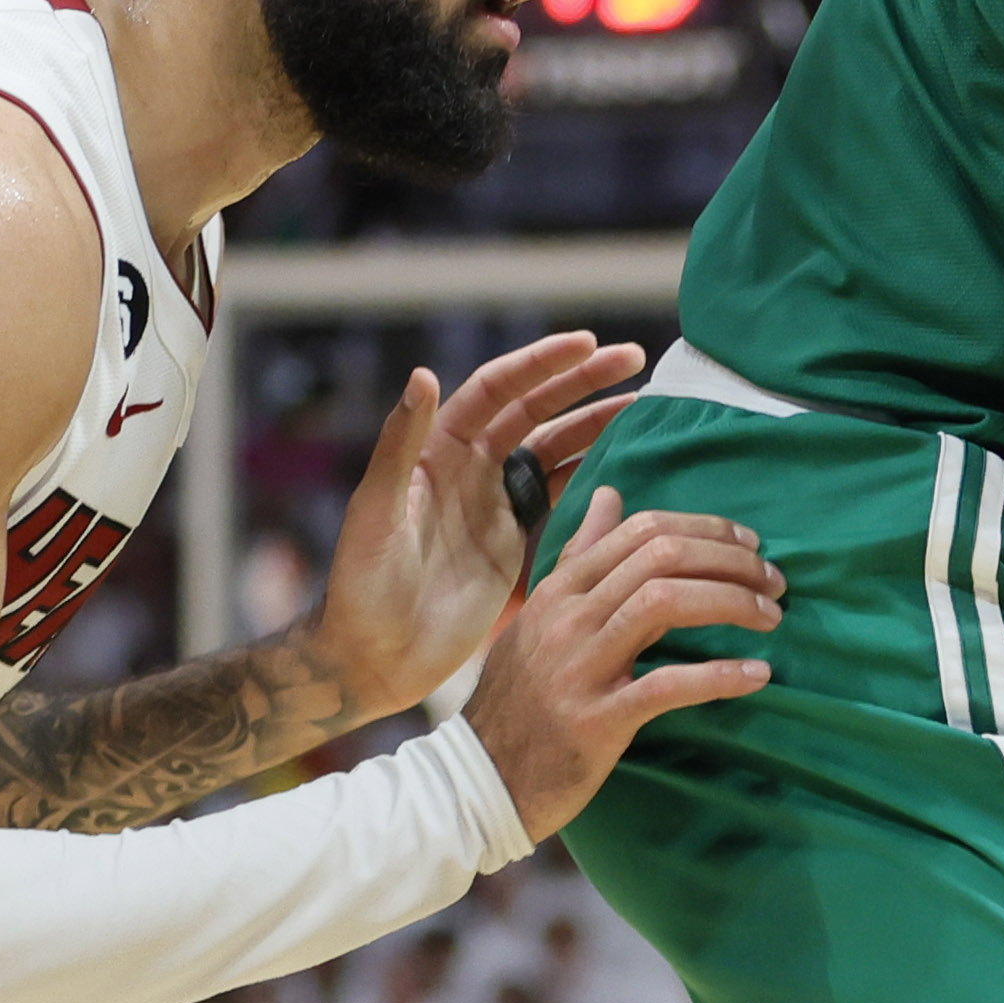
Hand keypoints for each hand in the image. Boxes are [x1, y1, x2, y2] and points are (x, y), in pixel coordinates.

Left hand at [305, 331, 648, 718]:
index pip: (497, 390)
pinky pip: (558, 498)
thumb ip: (400, 444)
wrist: (373, 659)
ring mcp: (494, 506)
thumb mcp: (377, 512)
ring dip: (595, 424)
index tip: (587, 343)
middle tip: (633, 358)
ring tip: (643, 404)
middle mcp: (468, 469)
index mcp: (437, 452)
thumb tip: (423, 374)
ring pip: (554, 449)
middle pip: (534, 410)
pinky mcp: (512, 545)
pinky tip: (627, 465)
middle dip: (582, 382)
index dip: (541, 365)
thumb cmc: (360, 585)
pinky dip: (592, 476)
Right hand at [462, 486, 785, 837]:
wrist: (483, 776)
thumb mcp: (542, 616)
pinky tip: (758, 675)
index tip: (749, 545)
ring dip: (731, 602)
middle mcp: (568, 616)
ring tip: (771, 616)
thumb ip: (579, 556)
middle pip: (660, 557)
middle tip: (774, 579)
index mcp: (560, 589)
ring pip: (664, 603)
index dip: (705, 529)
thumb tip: (610, 495)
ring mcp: (580, 666)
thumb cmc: (521, 696)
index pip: (641, 530)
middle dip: (730, 560)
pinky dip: (720, 676)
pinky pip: (667, 685)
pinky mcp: (596, 719)